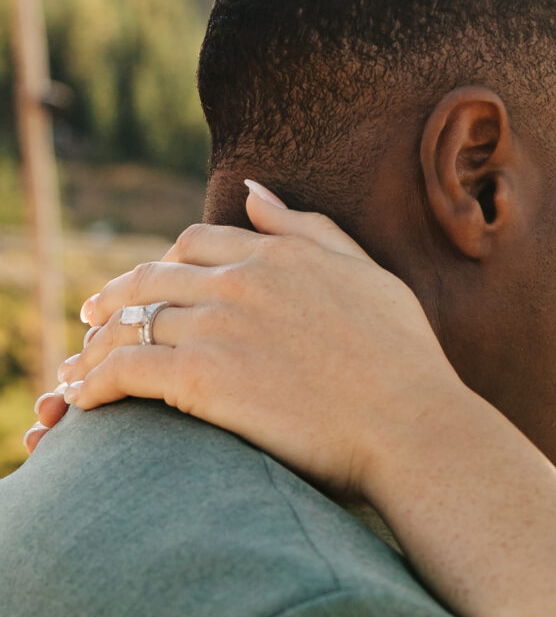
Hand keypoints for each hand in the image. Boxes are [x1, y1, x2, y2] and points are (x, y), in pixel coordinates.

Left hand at [52, 184, 462, 500]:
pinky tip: (84, 400)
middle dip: (116, 297)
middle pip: (152, 279)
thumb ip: (310, 230)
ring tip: (81, 368)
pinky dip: (95, 382)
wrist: (413, 426)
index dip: (164, 262)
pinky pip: (126, 369)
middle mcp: (241, 281)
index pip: (197, 244)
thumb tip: (254, 191)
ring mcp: (218, 327)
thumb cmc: (407, 363)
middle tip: (92, 319)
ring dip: (100, 345)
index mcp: (279, 255)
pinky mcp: (200, 377)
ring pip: (132, 324)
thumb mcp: (369, 277)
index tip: (148, 286)